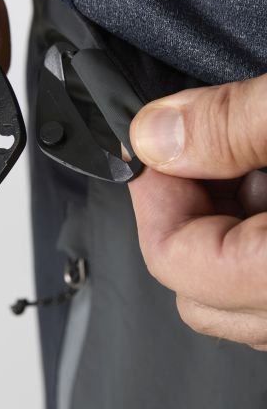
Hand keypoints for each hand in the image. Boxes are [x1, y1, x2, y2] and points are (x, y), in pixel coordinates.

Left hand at [129, 75, 266, 349]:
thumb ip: (229, 126)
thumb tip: (155, 135)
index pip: (173, 259)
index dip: (153, 189)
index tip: (159, 141)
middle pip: (192, 281)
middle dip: (186, 205)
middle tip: (212, 149)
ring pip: (227, 283)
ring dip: (226, 218)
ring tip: (257, 162)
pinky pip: (261, 278)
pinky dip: (255, 230)